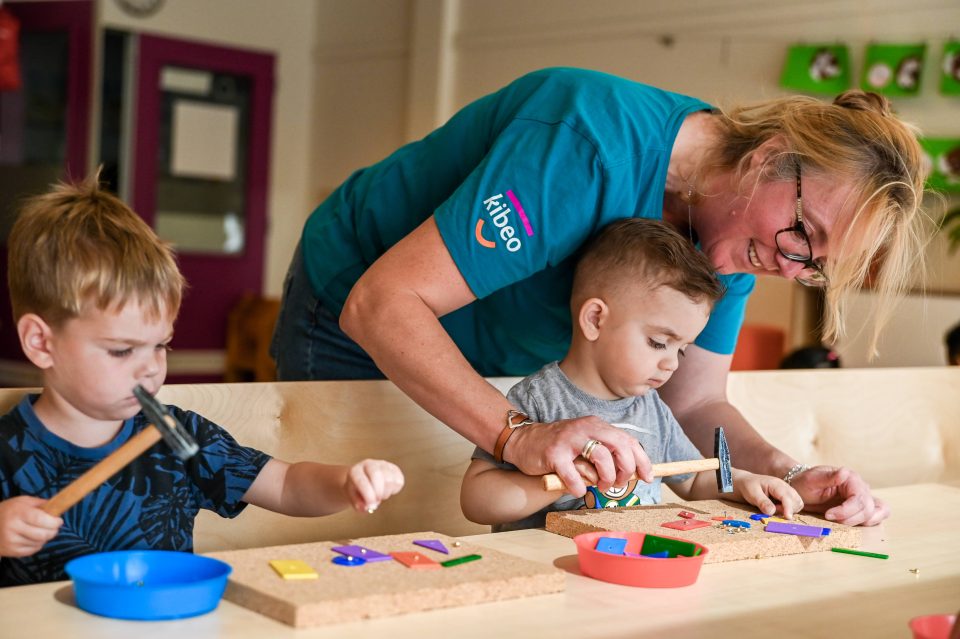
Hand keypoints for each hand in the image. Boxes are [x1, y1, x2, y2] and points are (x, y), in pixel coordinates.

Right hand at [0, 496, 62, 556]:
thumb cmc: (9, 511)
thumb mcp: (23, 501)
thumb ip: (41, 504)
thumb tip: (58, 507)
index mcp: (18, 513)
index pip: (41, 519)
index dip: (54, 522)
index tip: (59, 521)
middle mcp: (13, 528)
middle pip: (42, 534)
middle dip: (53, 531)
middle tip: (54, 527)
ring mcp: (11, 541)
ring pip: (39, 543)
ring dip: (45, 538)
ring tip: (42, 531)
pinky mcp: (10, 551)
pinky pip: (32, 550)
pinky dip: (38, 545)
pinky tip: (34, 538)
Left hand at [342, 459, 404, 512]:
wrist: (363, 482)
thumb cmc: (358, 493)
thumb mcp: (354, 501)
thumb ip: (360, 505)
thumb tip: (369, 507)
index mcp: (355, 471)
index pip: (361, 480)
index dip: (367, 494)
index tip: (371, 505)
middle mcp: (368, 464)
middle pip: (376, 474)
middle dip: (378, 491)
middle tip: (377, 501)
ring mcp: (382, 465)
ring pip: (389, 479)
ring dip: (386, 492)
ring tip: (380, 495)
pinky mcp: (394, 468)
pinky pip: (398, 481)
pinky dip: (394, 490)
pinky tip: (387, 490)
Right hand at [507, 416, 651, 496]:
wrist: (524, 440)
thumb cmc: (559, 448)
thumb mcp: (586, 443)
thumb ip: (605, 453)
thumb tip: (632, 472)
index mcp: (596, 425)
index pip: (628, 440)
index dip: (642, 460)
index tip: (648, 477)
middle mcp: (585, 428)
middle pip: (620, 447)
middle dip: (625, 470)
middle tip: (616, 484)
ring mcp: (569, 440)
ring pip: (601, 458)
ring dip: (605, 479)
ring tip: (598, 486)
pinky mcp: (554, 455)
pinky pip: (575, 477)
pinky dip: (579, 488)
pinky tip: (576, 488)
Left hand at [737, 473, 803, 518]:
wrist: (748, 482)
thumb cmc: (749, 487)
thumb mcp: (752, 494)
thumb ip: (762, 502)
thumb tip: (772, 512)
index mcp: (776, 484)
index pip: (787, 496)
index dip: (788, 508)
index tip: (787, 517)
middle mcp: (785, 486)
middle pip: (796, 500)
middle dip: (789, 509)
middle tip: (775, 510)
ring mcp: (787, 491)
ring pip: (798, 503)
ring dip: (790, 510)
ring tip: (776, 508)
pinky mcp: (787, 496)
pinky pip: (795, 505)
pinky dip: (790, 509)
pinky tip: (779, 508)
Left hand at [788, 465, 889, 526]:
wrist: (802, 490)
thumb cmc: (805, 484)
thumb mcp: (811, 480)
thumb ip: (829, 477)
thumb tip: (845, 472)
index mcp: (850, 478)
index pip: (859, 498)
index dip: (846, 511)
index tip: (828, 515)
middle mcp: (861, 487)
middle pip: (868, 508)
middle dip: (850, 518)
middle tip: (830, 518)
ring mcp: (864, 497)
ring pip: (875, 512)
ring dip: (860, 521)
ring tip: (840, 522)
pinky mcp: (862, 507)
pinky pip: (878, 514)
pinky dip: (872, 521)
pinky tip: (857, 524)